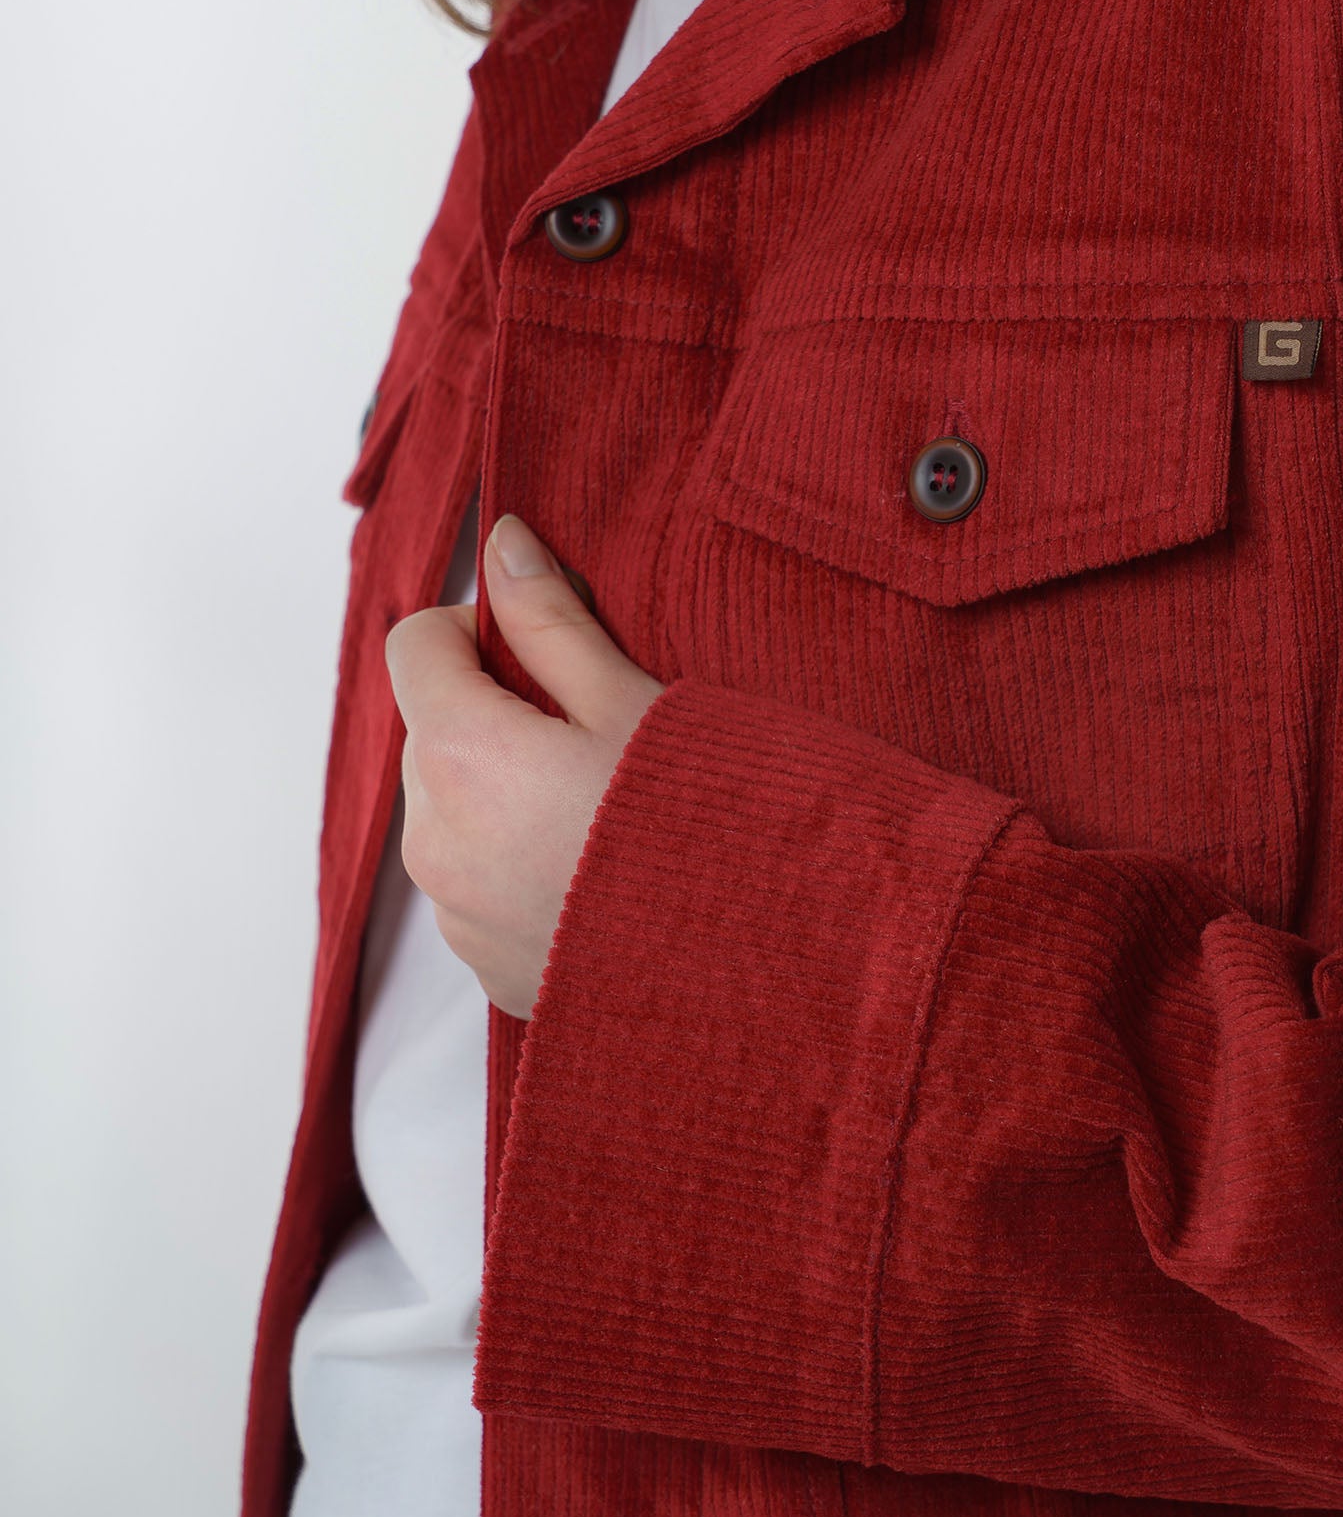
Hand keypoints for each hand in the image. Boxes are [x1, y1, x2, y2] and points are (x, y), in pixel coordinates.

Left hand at [384, 515, 664, 1017]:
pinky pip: (480, 889)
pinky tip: (604, 875)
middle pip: (433, 735)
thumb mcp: (634, 701)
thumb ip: (551, 620)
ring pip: (454, 814)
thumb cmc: (704, 824)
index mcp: (459, 752)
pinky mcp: (486, 968)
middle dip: (495, 716)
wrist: (756, 972)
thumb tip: (501, 544)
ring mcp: (455, 913)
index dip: (473, 629)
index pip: (413, 647)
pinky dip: (522, 867)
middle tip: (597, 733)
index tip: (541, 644)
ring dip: (505, 795)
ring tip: (606, 814)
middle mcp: (433, 838)